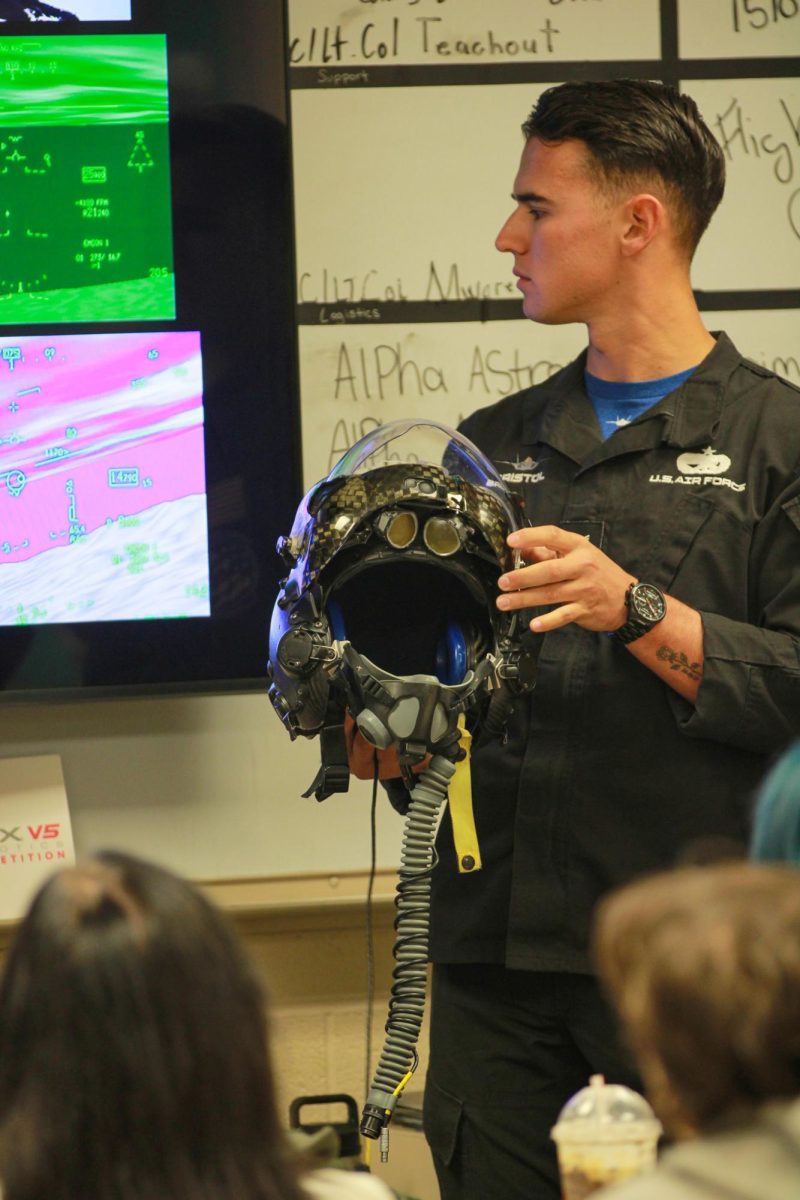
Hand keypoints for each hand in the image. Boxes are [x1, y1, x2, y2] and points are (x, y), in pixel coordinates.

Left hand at [496, 525, 634, 633]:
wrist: (628, 599)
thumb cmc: (597, 573)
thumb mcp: (578, 555)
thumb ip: (548, 552)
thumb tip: (520, 549)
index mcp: (578, 547)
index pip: (553, 536)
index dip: (531, 537)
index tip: (511, 541)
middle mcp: (582, 566)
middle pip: (549, 570)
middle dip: (523, 576)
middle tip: (503, 582)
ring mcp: (584, 589)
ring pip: (551, 594)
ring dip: (525, 599)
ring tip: (504, 602)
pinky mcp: (585, 609)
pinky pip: (564, 616)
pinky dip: (548, 621)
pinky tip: (534, 624)